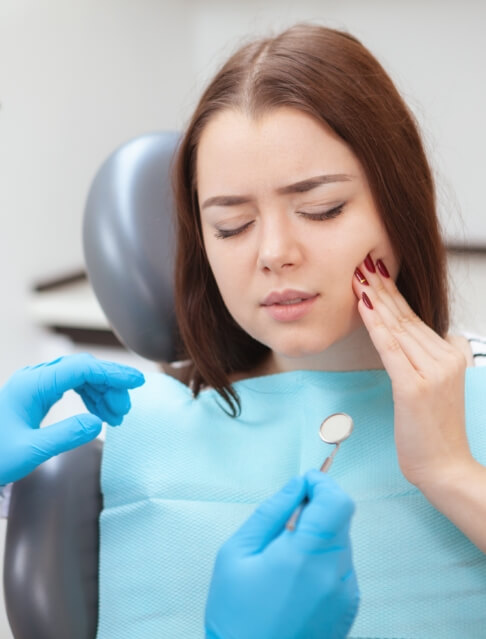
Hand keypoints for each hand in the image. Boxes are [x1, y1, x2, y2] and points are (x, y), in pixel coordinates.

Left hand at [0, 353, 144, 483]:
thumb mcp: (30, 451)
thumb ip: (65, 435)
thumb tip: (98, 423)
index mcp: (32, 384)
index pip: (81, 368)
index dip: (113, 374)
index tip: (137, 382)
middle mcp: (35, 378)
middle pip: (83, 369)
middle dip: (109, 385)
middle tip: (124, 411)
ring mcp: (36, 384)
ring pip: (79, 376)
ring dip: (102, 392)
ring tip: (116, 416)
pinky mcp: (37, 394)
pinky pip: (71, 386)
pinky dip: (90, 397)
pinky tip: (100, 413)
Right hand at [205, 470, 358, 638]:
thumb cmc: (236, 615)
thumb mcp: (237, 553)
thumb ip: (271, 512)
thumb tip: (296, 486)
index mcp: (305, 557)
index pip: (337, 501)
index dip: (322, 483)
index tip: (305, 482)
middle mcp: (334, 574)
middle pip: (341, 518)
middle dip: (317, 508)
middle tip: (286, 523)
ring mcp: (346, 593)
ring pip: (342, 541)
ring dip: (320, 535)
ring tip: (285, 557)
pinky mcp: (349, 607)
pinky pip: (342, 565)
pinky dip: (324, 559)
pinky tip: (296, 577)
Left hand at [352, 254, 470, 487]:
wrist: (445, 467)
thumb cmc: (432, 431)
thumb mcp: (433, 387)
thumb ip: (423, 358)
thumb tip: (403, 336)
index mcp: (451, 353)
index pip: (414, 318)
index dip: (392, 293)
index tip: (374, 272)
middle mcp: (446, 357)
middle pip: (405, 317)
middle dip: (381, 287)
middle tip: (362, 262)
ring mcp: (433, 371)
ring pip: (397, 328)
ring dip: (375, 299)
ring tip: (358, 276)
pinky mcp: (415, 387)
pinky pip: (391, 349)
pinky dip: (376, 325)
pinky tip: (364, 306)